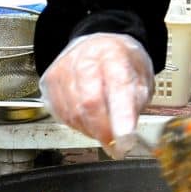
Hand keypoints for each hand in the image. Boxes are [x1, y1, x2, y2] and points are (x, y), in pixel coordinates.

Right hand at [40, 32, 152, 158]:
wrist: (96, 46)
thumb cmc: (120, 64)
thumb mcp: (141, 78)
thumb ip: (136, 104)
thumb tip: (126, 134)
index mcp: (113, 54)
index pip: (118, 86)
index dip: (122, 117)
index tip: (126, 140)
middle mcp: (85, 58)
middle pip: (90, 102)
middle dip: (103, 130)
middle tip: (115, 145)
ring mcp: (63, 69)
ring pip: (73, 112)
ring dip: (90, 130)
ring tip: (102, 128)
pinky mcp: (49, 82)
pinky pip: (61, 114)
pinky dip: (76, 125)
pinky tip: (87, 120)